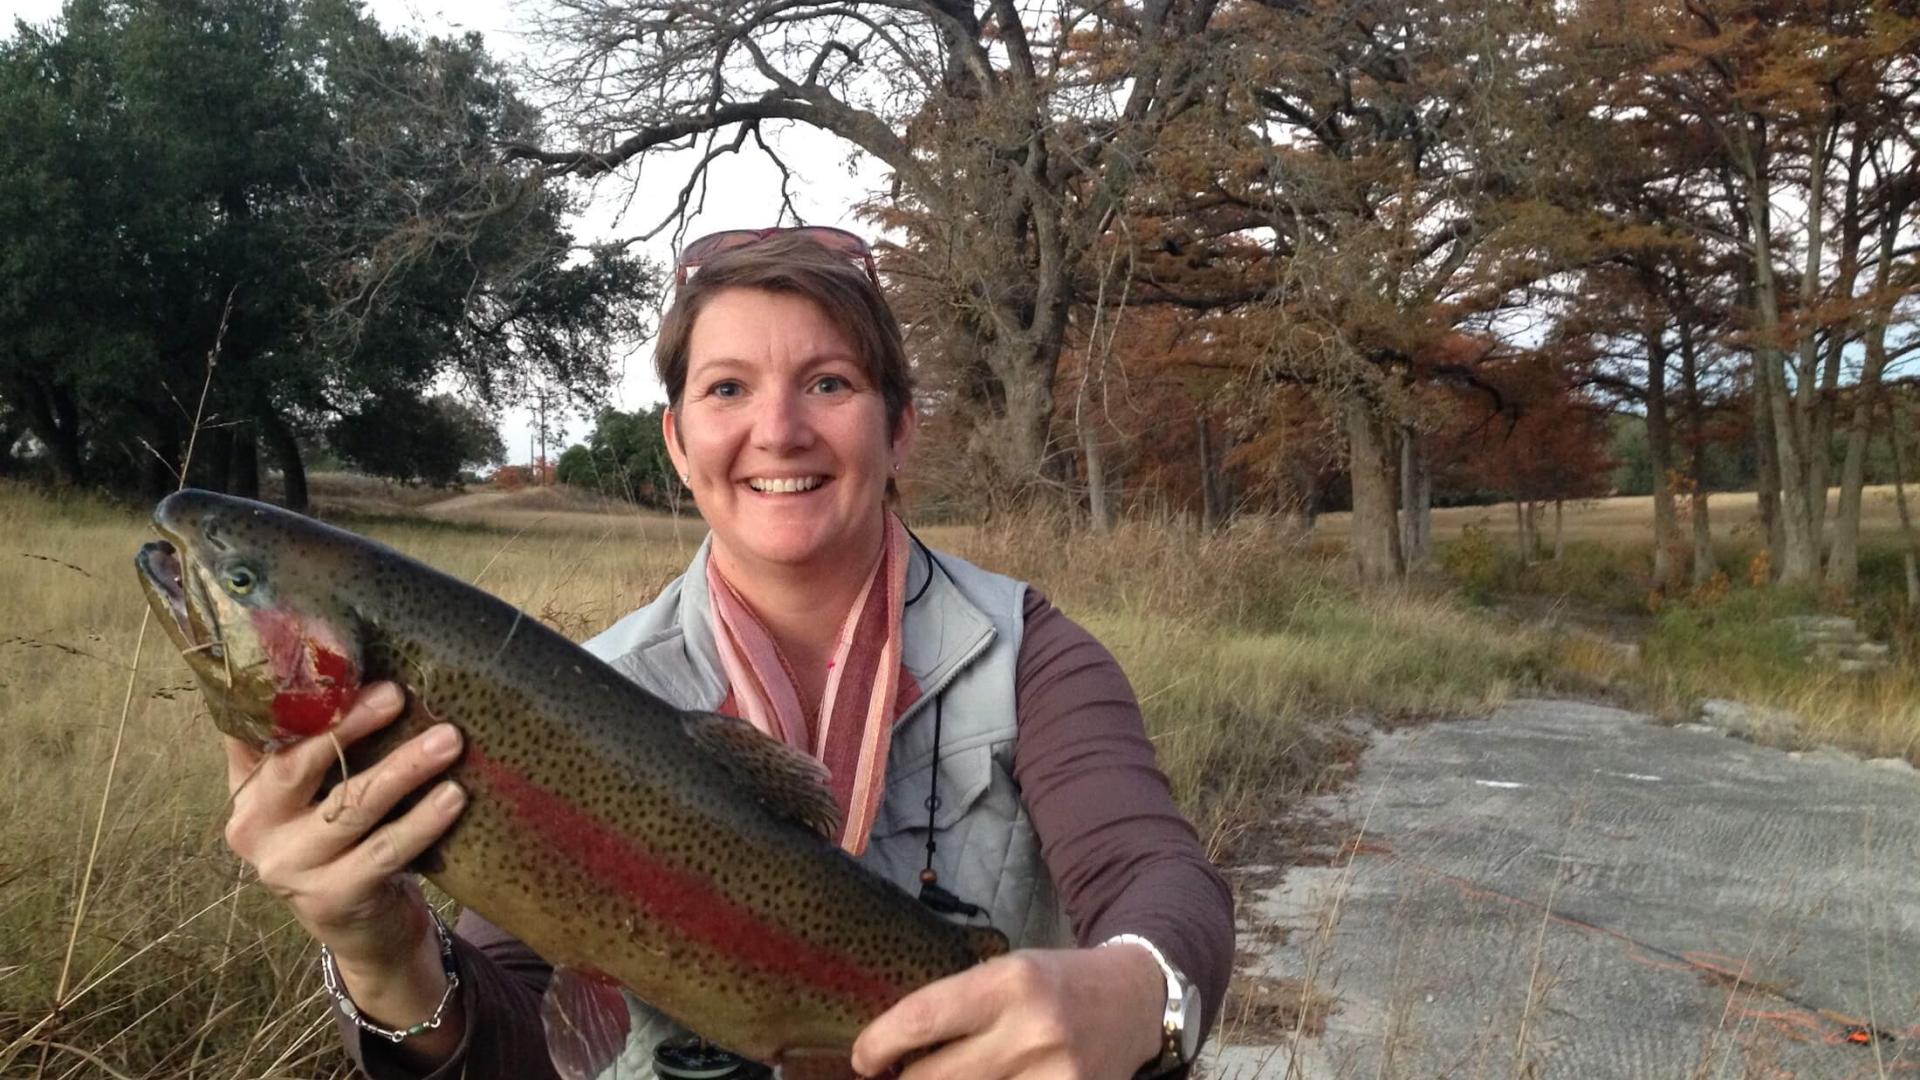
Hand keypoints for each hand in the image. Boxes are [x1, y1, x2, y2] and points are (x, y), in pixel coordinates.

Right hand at [221, 681, 465, 993]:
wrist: (362, 927)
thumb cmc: (345, 837)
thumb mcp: (318, 791)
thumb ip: (314, 740)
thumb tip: (344, 659)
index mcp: (246, 790)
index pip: (258, 733)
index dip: (292, 697)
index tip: (332, 659)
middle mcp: (253, 829)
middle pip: (297, 765)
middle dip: (349, 724)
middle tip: (397, 694)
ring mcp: (289, 869)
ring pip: (349, 807)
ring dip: (403, 769)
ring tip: (449, 740)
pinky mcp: (332, 899)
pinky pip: (384, 851)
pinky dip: (422, 822)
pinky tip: (453, 797)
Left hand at [851, 946, 1166, 1079]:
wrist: (1135, 1002)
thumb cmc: (1055, 985)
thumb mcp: (1007, 974)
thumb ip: (956, 1009)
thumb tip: (892, 1052)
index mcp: (1010, 983)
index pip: (922, 1019)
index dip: (878, 1045)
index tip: (863, 1059)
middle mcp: (1032, 1031)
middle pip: (934, 1078)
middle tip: (898, 1076)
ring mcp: (1055, 1076)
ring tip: (945, 1078)